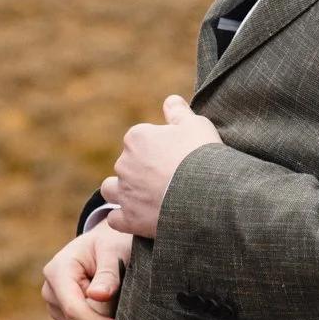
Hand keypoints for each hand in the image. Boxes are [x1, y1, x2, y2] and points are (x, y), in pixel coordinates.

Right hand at [41, 221, 132, 319]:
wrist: (106, 243)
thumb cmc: (112, 243)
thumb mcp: (114, 250)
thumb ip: (108, 273)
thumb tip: (99, 295)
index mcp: (58, 270)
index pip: (72, 307)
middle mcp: (50, 290)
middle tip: (130, 315)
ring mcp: (54, 305)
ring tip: (122, 310)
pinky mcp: (63, 316)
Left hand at [102, 95, 221, 238]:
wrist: (207, 193)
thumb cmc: (202, 155)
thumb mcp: (196, 125)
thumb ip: (179, 112)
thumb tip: (170, 101)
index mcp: (136, 137)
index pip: (139, 140)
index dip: (157, 148)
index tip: (174, 156)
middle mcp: (124, 163)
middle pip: (126, 164)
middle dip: (140, 170)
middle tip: (167, 178)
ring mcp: (125, 192)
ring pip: (111, 189)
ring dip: (122, 192)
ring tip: (146, 197)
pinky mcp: (129, 219)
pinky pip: (115, 219)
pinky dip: (125, 219)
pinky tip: (141, 218)